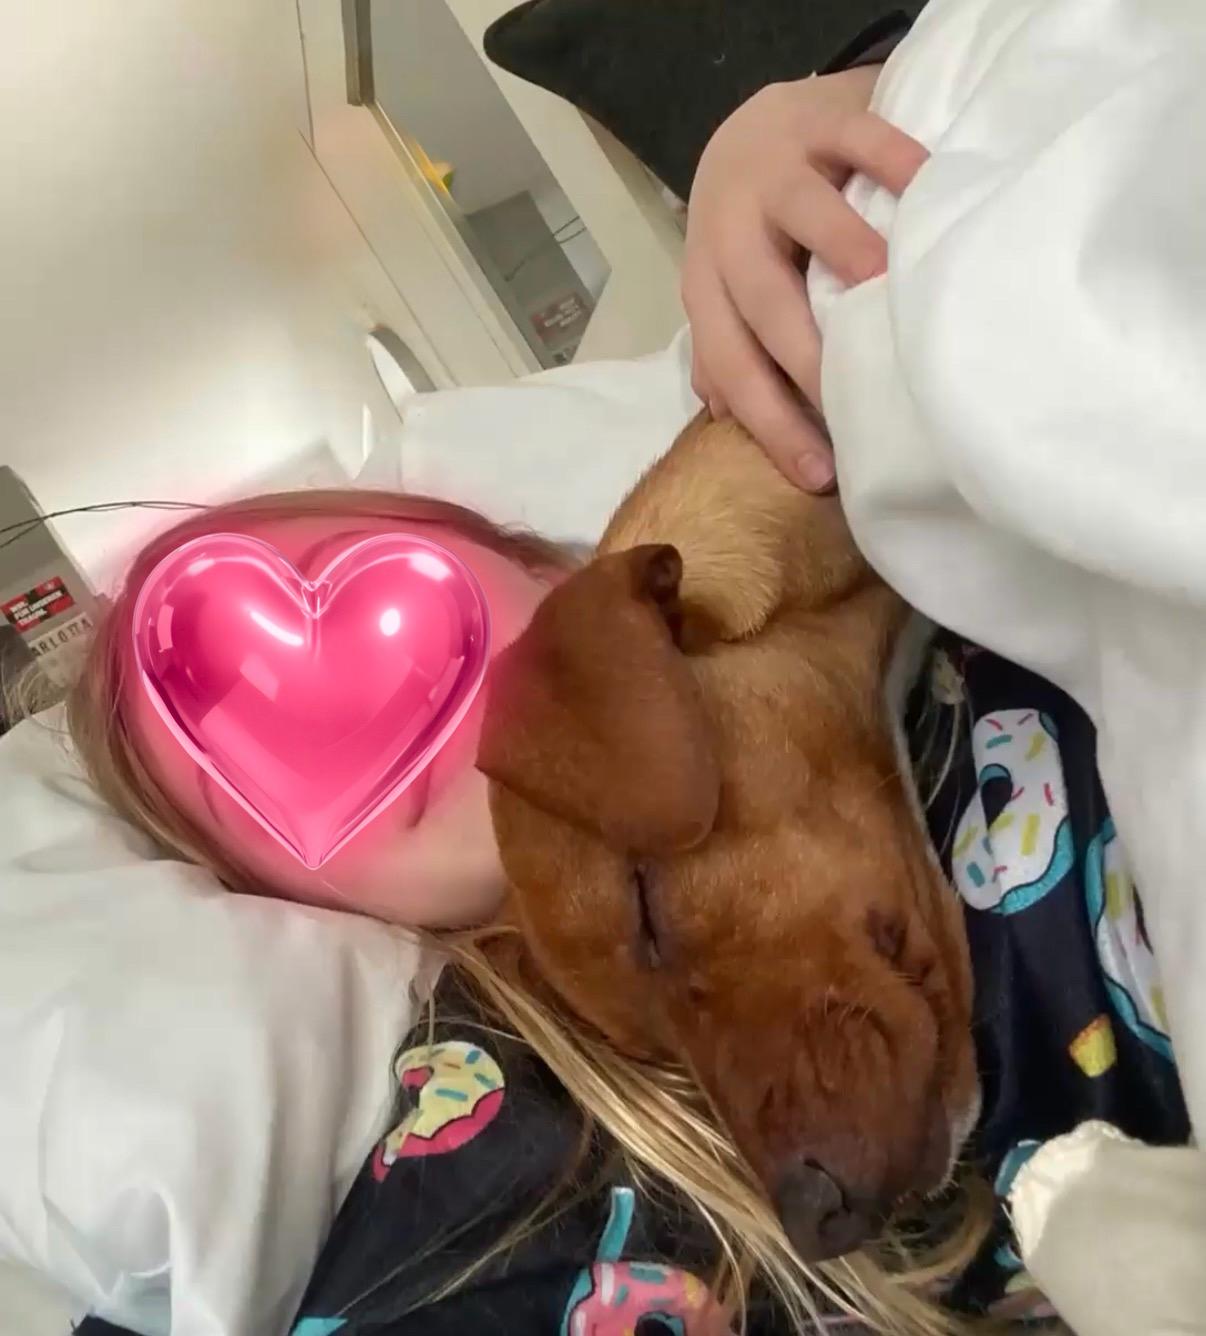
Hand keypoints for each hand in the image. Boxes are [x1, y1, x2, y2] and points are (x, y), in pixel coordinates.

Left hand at [683, 67, 927, 489]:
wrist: (750, 127)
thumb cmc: (752, 234)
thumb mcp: (728, 293)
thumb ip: (728, 351)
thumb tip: (729, 420)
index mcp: (709, 287)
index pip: (733, 365)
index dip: (770, 423)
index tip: (818, 476)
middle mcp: (730, 232)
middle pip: (762, 300)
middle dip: (803, 359)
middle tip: (851, 408)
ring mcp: (773, 171)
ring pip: (803, 211)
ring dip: (839, 246)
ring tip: (881, 285)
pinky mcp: (817, 118)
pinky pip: (854, 136)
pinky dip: (887, 158)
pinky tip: (924, 188)